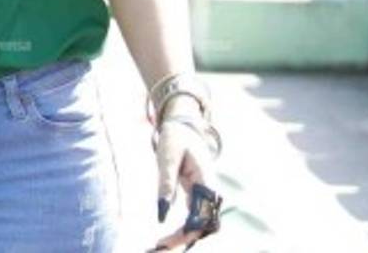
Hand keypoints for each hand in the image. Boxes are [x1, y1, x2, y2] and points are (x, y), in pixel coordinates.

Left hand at [151, 111, 222, 249]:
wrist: (185, 126)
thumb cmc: (175, 138)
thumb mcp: (167, 156)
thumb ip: (166, 183)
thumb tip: (161, 214)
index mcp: (206, 181)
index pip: (202, 216)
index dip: (187, 232)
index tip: (166, 243)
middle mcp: (210, 193)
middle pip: (203, 227)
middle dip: (183, 242)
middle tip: (157, 249)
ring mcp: (205, 197)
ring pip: (199, 227)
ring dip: (181, 241)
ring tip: (157, 249)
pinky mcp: (197, 199)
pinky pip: (193, 222)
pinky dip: (180, 234)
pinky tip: (164, 242)